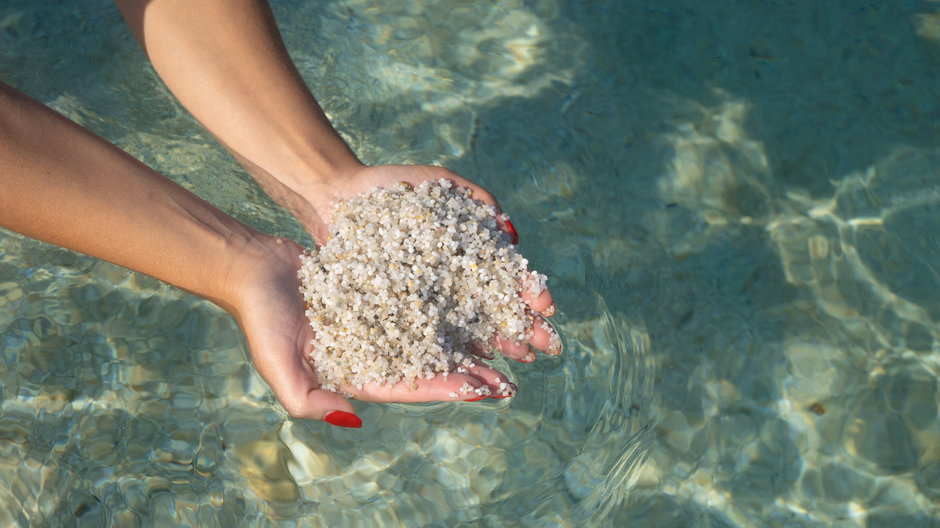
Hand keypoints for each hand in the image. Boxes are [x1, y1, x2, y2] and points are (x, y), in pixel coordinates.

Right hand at [228, 167, 557, 426]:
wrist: (252, 266)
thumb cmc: (261, 316)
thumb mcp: (279, 365)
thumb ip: (308, 399)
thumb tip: (353, 421)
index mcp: (358, 374)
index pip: (412, 385)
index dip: (450, 388)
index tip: (487, 389)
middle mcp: (377, 349)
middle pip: (434, 361)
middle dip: (474, 369)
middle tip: (517, 373)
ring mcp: (382, 318)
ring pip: (438, 328)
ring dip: (473, 334)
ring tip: (512, 338)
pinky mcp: (384, 286)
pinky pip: (426, 294)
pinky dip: (453, 297)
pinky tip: (482, 294)